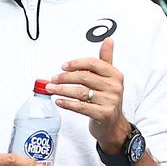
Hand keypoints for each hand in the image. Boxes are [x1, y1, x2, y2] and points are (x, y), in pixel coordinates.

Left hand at [48, 38, 128, 152]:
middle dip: (65, 77)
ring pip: (80, 92)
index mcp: (115, 75)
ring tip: (51, 89)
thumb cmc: (108, 99)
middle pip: (84, 77)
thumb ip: (106, 59)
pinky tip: (59, 101)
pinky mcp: (103, 114)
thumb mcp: (110, 78)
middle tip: (53, 78)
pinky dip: (67, 103)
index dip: (76, 63)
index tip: (64, 66)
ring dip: (62, 90)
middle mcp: (114, 87)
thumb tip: (108, 40)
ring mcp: (109, 101)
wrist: (114, 124)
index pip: (93, 63)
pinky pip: (81, 107)